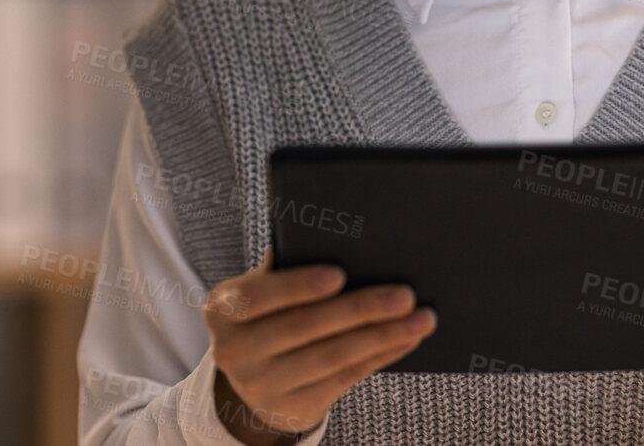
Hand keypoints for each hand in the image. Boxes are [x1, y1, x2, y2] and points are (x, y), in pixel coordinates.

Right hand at [204, 247, 436, 444]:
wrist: (253, 379)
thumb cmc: (266, 313)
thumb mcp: (259, 290)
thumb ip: (280, 266)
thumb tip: (321, 234)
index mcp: (223, 309)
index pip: (257, 296)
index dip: (298, 286)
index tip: (339, 274)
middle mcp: (233, 352)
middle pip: (304, 328)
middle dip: (359, 310)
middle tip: (404, 295)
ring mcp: (261, 386)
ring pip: (331, 357)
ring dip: (382, 336)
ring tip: (420, 319)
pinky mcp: (293, 408)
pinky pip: (345, 379)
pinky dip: (380, 357)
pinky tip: (406, 340)